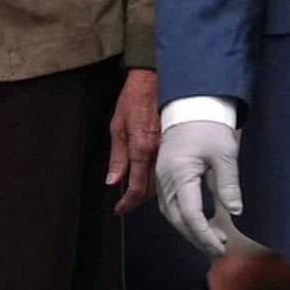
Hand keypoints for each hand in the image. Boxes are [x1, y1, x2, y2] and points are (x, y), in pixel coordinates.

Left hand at [107, 69, 159, 213]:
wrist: (155, 79)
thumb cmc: (133, 99)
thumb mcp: (117, 125)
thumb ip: (117, 156)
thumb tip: (112, 180)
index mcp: (142, 148)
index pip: (137, 186)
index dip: (127, 202)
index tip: (119, 210)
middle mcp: (159, 152)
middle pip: (152, 188)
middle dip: (138, 200)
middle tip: (125, 205)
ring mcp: (171, 148)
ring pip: (164, 180)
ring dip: (151, 192)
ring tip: (137, 196)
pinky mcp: (177, 142)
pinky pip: (170, 167)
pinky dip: (162, 178)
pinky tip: (155, 179)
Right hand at [157, 119, 241, 255]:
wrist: (189, 106)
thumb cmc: (208, 127)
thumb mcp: (224, 153)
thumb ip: (228, 184)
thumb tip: (235, 212)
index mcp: (179, 173)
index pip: (190, 214)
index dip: (205, 234)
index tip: (222, 246)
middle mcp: (165, 179)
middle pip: (177, 219)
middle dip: (197, 238)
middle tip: (220, 249)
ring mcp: (161, 178)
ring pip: (171, 215)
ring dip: (190, 230)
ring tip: (215, 238)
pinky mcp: (164, 177)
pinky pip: (170, 205)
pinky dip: (184, 219)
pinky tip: (202, 222)